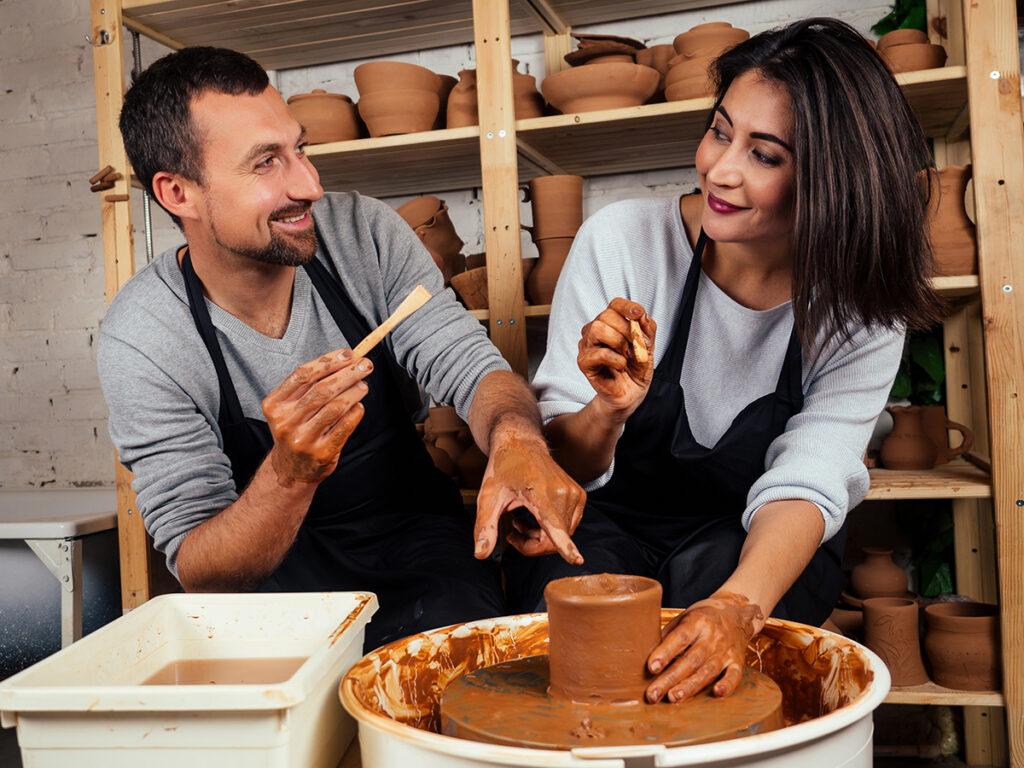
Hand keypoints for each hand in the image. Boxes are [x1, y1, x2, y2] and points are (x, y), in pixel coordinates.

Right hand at [261, 350, 372, 485]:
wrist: (291, 469)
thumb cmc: (296, 429)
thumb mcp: (291, 407)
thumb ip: (311, 386)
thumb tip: (347, 360)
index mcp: (274, 405)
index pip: (303, 375)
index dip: (328, 361)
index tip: (348, 354)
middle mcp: (286, 422)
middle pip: (322, 390)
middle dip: (347, 374)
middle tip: (365, 365)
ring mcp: (303, 440)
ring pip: (335, 407)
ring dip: (354, 392)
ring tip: (363, 385)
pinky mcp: (321, 453)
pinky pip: (345, 426)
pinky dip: (356, 412)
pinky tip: (359, 406)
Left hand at [473, 431, 585, 563]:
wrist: (522, 444)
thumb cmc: (504, 468)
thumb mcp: (489, 496)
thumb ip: (485, 526)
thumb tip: (480, 554)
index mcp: (541, 493)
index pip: (555, 526)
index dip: (566, 547)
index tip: (577, 561)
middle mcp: (563, 493)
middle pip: (554, 539)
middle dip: (532, 545)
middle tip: (512, 533)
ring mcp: (575, 494)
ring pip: (563, 536)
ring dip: (541, 537)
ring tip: (520, 522)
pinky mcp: (579, 496)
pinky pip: (568, 526)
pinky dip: (551, 530)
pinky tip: (535, 517)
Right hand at [578, 298, 655, 420]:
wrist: (631, 393)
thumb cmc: (636, 368)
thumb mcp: (648, 347)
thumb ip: (647, 330)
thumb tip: (642, 316)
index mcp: (610, 323)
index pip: (615, 304)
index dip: (627, 307)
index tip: (639, 315)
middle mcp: (595, 330)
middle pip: (606, 315)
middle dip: (627, 330)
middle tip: (637, 347)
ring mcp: (587, 345)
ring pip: (598, 329)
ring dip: (619, 342)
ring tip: (627, 356)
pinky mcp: (584, 362)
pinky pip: (599, 353)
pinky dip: (616, 360)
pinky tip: (621, 367)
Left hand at [645, 591, 762, 703]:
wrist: (736, 611)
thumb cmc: (703, 617)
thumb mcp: (684, 617)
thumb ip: (668, 635)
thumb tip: (647, 654)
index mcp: (697, 622)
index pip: (680, 638)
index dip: (665, 653)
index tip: (651, 667)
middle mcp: (713, 636)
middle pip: (691, 660)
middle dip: (670, 679)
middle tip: (654, 694)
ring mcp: (726, 650)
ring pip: (708, 671)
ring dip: (690, 686)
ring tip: (673, 698)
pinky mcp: (738, 661)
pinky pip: (734, 675)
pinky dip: (727, 685)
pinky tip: (716, 693)